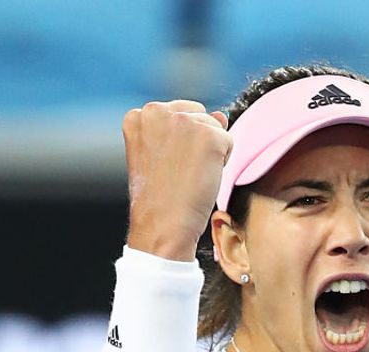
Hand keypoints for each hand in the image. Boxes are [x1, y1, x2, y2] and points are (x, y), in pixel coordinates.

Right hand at [122, 100, 231, 260]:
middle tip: (178, 171)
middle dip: (197, 142)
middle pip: (198, 116)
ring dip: (210, 152)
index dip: (179, 142)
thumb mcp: (160, 153)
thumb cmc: (159, 196)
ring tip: (188, 175)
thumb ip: (185, 127)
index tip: (167, 163)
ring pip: (215, 128)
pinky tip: (202, 177)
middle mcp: (158, 110)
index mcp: (138, 115)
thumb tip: (219, 114)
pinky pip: (229, 142)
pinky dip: (222, 162)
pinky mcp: (209, 135)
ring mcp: (184, 121)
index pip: (178, 114)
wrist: (162, 224)